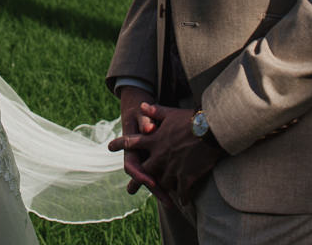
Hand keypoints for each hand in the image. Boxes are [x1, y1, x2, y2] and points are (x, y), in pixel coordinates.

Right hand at [108, 87, 174, 207]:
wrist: (137, 109)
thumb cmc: (140, 111)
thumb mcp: (140, 113)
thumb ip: (145, 120)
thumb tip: (148, 128)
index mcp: (131, 148)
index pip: (131, 167)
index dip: (140, 176)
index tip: (151, 183)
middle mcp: (138, 157)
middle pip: (145, 178)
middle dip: (156, 190)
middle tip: (168, 202)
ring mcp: (147, 159)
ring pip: (154, 178)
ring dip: (163, 190)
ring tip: (174, 203)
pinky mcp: (156, 160)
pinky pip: (161, 174)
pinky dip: (170, 183)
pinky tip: (181, 192)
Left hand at [111, 102, 224, 206]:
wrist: (211, 131)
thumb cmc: (192, 120)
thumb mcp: (171, 113)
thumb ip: (155, 111)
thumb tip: (142, 104)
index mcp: (154, 139)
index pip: (132, 142)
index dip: (120, 144)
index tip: (109, 146)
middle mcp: (160, 155)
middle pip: (144, 170)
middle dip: (139, 179)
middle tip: (130, 189)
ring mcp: (172, 167)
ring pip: (162, 182)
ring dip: (163, 186)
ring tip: (162, 193)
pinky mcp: (186, 177)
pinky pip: (182, 192)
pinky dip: (182, 198)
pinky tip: (183, 202)